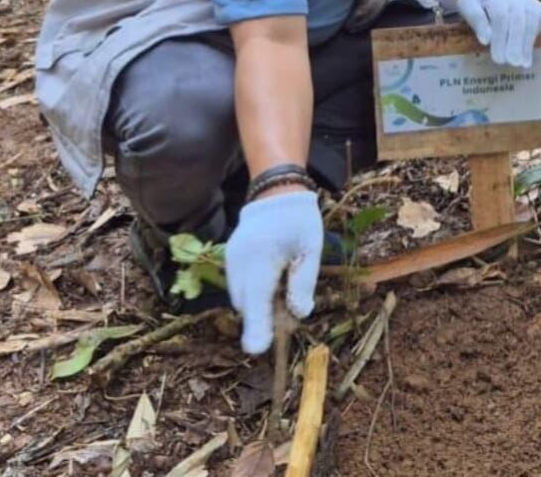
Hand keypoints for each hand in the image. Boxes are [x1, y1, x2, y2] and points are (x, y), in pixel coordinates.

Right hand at [224, 189, 321, 354]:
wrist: (275, 192)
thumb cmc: (298, 221)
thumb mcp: (311, 250)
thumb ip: (303, 283)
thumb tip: (299, 314)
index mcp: (262, 260)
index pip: (257, 301)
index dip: (258, 327)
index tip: (258, 349)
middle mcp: (240, 263)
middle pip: (246, 304)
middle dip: (262, 318)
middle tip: (286, 319)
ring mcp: (231, 261)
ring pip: (240, 297)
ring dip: (257, 305)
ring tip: (280, 291)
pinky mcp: (229, 259)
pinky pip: (238, 285)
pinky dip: (252, 292)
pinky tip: (269, 282)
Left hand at [458, 0, 540, 67]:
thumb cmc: (477, 1)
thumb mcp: (467, 5)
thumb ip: (475, 19)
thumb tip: (486, 40)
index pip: (500, 15)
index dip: (500, 36)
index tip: (497, 57)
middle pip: (518, 19)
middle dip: (515, 42)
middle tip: (511, 63)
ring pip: (531, 21)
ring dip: (527, 44)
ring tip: (521, 64)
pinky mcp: (537, 6)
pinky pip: (538, 22)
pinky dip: (533, 38)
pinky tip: (526, 54)